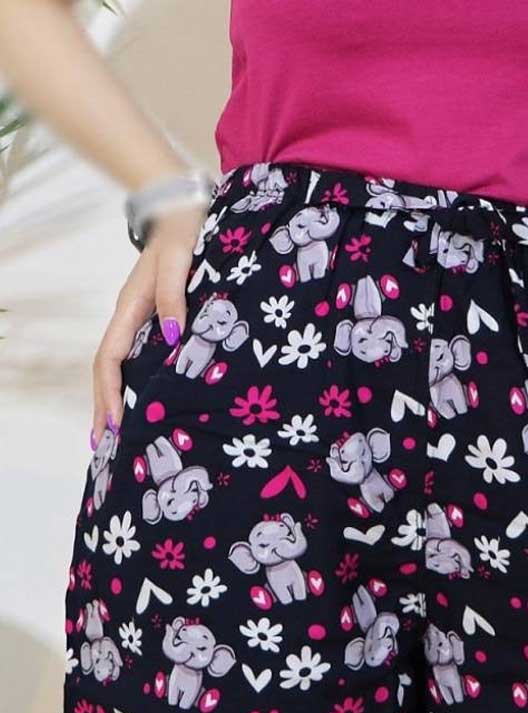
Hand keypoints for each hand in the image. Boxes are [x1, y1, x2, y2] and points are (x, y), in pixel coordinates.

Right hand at [90, 205, 207, 448]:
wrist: (184, 213)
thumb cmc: (183, 237)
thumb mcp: (180, 265)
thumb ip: (176, 301)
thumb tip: (171, 339)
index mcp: (130, 309)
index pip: (109, 359)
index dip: (110, 393)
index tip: (114, 424)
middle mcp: (130, 318)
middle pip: (107, 370)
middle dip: (104, 405)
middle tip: (103, 444)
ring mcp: (140, 319)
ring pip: (120, 365)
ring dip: (115, 397)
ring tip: (115, 432)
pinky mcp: (155, 317)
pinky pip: (136, 356)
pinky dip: (132, 381)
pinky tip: (140, 398)